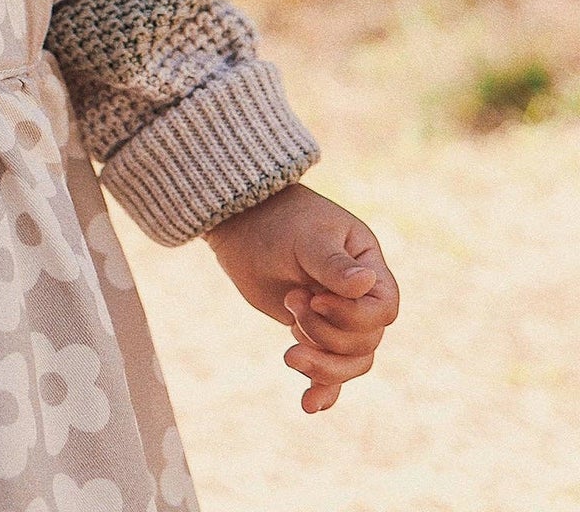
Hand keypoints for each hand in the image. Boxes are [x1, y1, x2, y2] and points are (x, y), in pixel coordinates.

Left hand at [203, 181, 398, 413]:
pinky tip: (309, 405)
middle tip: (290, 300)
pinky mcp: (311, 331)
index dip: (352, 316)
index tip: (314, 299)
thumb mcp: (306, 237)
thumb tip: (365, 284)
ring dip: (322, 367)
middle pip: (365, 342)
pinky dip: (322, 388)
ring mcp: (336, 317)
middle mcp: (359, 296)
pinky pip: (329, 369)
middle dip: (327, 335)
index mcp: (368, 267)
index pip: (383, 310)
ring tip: (288, 355)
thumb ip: (333, 265)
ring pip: (350, 361)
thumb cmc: (279, 219)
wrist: (241, 221)